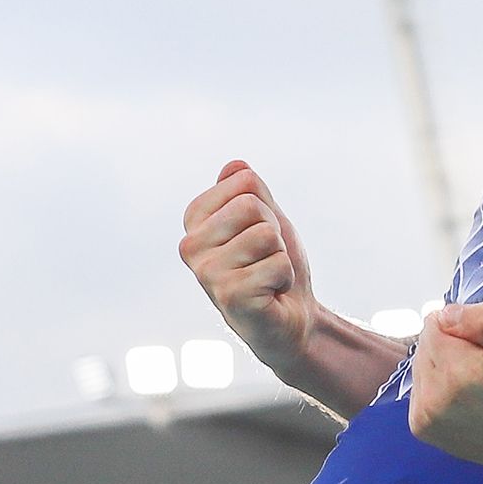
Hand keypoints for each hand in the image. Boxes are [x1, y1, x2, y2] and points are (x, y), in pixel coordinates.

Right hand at [178, 160, 319, 370]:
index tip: (258, 233)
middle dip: (273, 231)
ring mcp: (206, 271)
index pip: (243, 180)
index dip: (265, 205)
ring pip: (265, 234)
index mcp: (195, 220)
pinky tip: (270, 293)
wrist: (291, 317)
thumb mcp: (266, 219)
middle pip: (251, 205)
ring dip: (279, 256)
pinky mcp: (228, 294)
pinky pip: (276, 263)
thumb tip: (235, 166)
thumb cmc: (274, 265)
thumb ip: (250, 191)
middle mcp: (191, 245)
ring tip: (266, 276)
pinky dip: (284, 278)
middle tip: (264, 258)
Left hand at [407, 302, 482, 474]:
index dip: (465, 328)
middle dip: (453, 347)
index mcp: (459, 373)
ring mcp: (425, 418)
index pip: (436, 323)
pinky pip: (421, 387)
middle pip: (426, 343)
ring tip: (480, 386)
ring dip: (445, 367)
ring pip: (422, 365)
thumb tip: (445, 314)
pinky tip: (467, 399)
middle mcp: (434, 399)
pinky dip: (440, 387)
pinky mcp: (422, 428)